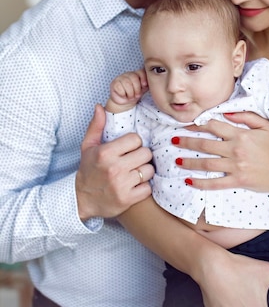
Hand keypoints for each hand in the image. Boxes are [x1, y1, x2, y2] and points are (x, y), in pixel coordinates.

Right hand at [76, 104, 153, 219]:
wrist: (81, 200)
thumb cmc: (88, 170)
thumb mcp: (88, 146)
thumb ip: (96, 126)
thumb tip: (100, 106)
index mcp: (106, 153)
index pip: (136, 139)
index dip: (133, 143)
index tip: (127, 149)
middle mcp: (114, 168)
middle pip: (146, 153)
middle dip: (141, 156)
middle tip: (132, 161)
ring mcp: (122, 185)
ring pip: (149, 170)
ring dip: (144, 171)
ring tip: (133, 173)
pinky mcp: (128, 199)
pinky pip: (148, 188)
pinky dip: (143, 187)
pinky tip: (134, 186)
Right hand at [107, 69, 147, 112]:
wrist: (125, 102)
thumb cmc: (134, 94)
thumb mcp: (143, 89)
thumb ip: (147, 83)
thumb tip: (154, 79)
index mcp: (136, 74)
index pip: (141, 72)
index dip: (143, 78)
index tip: (144, 85)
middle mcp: (128, 74)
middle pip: (134, 78)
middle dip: (137, 89)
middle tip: (136, 95)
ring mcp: (120, 78)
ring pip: (127, 83)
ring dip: (130, 93)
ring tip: (130, 96)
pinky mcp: (114, 83)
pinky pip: (120, 88)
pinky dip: (123, 94)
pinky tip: (123, 95)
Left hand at [172, 112, 268, 192]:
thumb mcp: (267, 127)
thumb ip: (247, 117)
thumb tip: (228, 113)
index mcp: (241, 134)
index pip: (214, 126)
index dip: (198, 125)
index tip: (186, 125)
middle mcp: (236, 149)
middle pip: (205, 144)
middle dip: (187, 142)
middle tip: (173, 140)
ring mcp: (236, 166)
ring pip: (206, 163)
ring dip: (189, 162)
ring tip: (176, 160)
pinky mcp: (238, 181)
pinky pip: (215, 182)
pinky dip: (200, 183)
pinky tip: (189, 181)